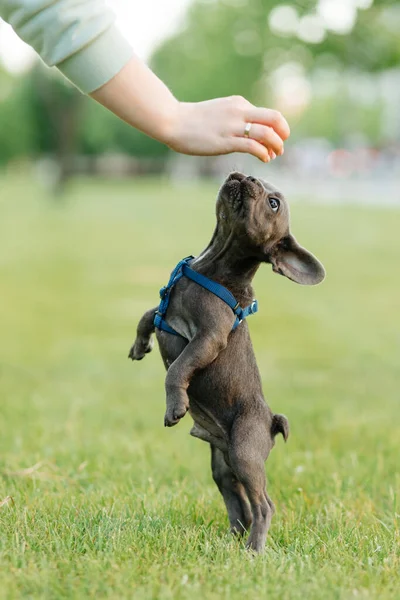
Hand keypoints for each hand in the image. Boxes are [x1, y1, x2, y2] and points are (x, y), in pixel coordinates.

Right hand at [91, 57, 289, 161]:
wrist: (173, 121)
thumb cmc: (192, 121)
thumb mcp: (218, 113)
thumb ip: (233, 118)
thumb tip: (244, 132)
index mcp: (239, 103)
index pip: (267, 113)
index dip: (277, 128)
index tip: (275, 140)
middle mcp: (240, 111)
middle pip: (274, 118)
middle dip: (283, 133)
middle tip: (282, 146)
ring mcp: (233, 126)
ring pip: (267, 133)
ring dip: (276, 145)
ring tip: (275, 155)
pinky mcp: (227, 140)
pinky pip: (254, 146)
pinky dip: (264, 153)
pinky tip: (264, 159)